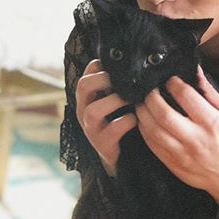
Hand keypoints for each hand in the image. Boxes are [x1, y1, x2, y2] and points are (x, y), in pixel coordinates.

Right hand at [75, 59, 136, 176]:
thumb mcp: (115, 102)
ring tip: (131, 99)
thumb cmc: (120, 121)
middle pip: (83, 86)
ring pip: (93, 110)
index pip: (86, 74)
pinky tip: (136, 119)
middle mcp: (84, 111)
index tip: (117, 67)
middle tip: (122, 80)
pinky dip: (125, 122)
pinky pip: (112, 130)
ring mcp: (91, 129)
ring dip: (114, 101)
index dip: (99, 66)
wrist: (121, 156)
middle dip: (102, 79)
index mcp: (88, 98)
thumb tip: (135, 62)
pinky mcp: (103, 144)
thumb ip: (118, 86)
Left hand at [135, 67, 218, 203]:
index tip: (170, 80)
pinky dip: (144, 130)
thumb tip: (195, 72)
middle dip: (152, 97)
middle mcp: (196, 138)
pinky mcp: (173, 164)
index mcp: (212, 122)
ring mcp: (182, 153)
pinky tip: (144, 121)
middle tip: (150, 90)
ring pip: (153, 130)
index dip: (173, 83)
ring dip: (143, 113)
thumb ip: (210, 93)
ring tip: (143, 104)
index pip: (186, 96)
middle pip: (164, 114)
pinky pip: (152, 145)